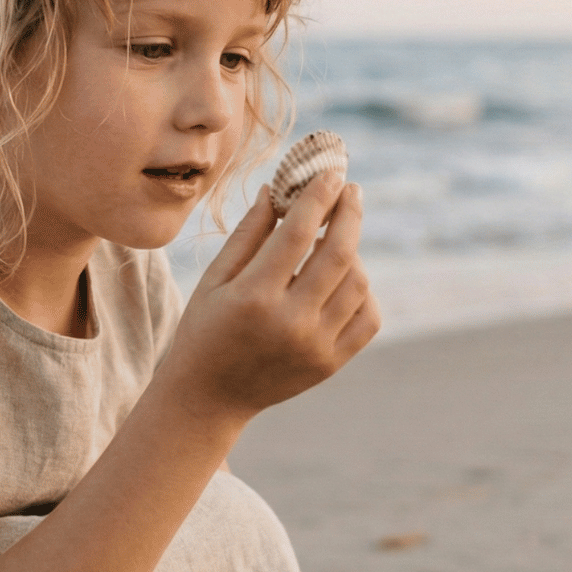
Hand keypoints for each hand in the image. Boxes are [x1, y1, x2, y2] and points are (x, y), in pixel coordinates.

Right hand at [160, 171, 378, 417]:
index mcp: (254, 297)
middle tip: (350, 188)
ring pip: (358, 283)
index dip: (318, 196)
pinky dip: (364, 291)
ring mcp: (316, 347)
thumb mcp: (213, 279)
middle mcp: (290, 322)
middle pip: (339, 252)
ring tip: (334, 238)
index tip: (330, 172)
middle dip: (349, 212)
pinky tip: (344, 278)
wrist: (209, 398)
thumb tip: (275, 189)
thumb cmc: (204, 330)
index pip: (299, 232)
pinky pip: (368, 317)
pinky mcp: (331, 364)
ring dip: (352, 251)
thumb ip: (248, 234)